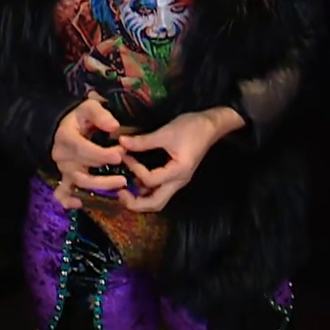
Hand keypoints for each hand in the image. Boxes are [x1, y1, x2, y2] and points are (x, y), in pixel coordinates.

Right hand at [50, 96, 128, 209]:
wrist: (66, 127)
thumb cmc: (81, 117)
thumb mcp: (89, 108)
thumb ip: (101, 114)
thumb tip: (114, 126)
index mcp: (66, 137)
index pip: (81, 148)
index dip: (100, 154)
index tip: (119, 155)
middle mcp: (62, 156)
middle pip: (81, 170)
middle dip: (104, 172)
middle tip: (125, 175)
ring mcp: (63, 169)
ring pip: (77, 183)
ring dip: (98, 186)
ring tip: (120, 185)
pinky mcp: (65, 178)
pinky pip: (62, 193)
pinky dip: (68, 201)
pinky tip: (80, 204)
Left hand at [110, 109, 239, 212]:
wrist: (211, 125)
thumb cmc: (192, 128)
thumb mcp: (166, 132)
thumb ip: (143, 140)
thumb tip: (121, 142)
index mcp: (177, 172)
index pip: (150, 180)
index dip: (135, 169)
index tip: (125, 155)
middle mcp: (178, 182)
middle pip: (155, 204)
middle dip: (135, 203)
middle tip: (118, 194)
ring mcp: (177, 181)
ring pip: (157, 200)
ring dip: (139, 199)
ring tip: (124, 190)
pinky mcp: (175, 176)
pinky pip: (159, 190)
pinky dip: (145, 190)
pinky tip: (134, 180)